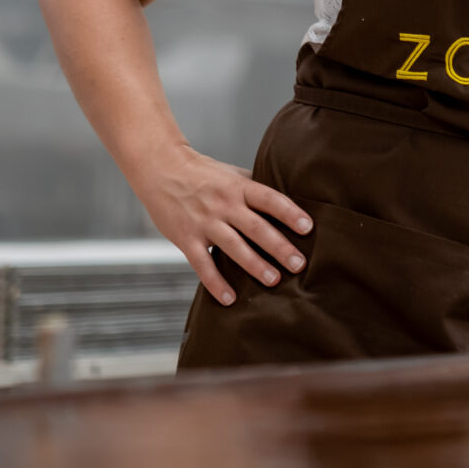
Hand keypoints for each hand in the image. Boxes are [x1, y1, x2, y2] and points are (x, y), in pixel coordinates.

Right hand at [140, 146, 311, 304]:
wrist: (160, 168)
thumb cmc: (202, 172)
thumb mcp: (231, 174)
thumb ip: (255, 189)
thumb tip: (287, 203)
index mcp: (238, 187)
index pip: (270, 199)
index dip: (290, 213)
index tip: (308, 228)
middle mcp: (224, 204)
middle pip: (257, 227)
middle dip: (280, 247)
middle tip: (299, 264)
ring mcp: (204, 222)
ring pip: (234, 247)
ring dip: (255, 266)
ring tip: (274, 281)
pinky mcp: (186, 238)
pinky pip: (203, 264)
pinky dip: (216, 283)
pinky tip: (230, 298)